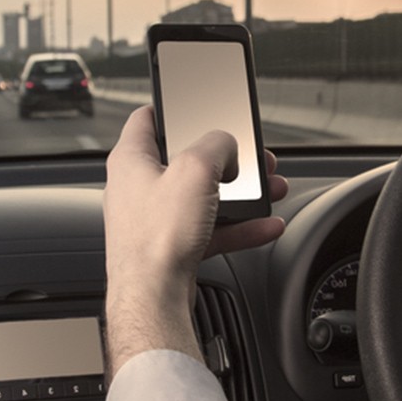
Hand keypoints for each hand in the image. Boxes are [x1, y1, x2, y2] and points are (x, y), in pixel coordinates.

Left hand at [103, 106, 287, 376]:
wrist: (153, 298)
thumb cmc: (157, 238)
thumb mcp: (195, 170)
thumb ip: (217, 144)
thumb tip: (227, 145)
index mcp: (131, 159)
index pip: (148, 118)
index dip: (173, 105)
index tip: (195, 102)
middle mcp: (138, 187)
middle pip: (187, 160)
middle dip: (227, 158)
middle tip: (252, 157)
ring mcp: (155, 219)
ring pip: (204, 196)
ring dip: (240, 193)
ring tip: (269, 189)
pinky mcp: (172, 247)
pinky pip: (211, 229)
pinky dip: (239, 226)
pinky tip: (265, 225)